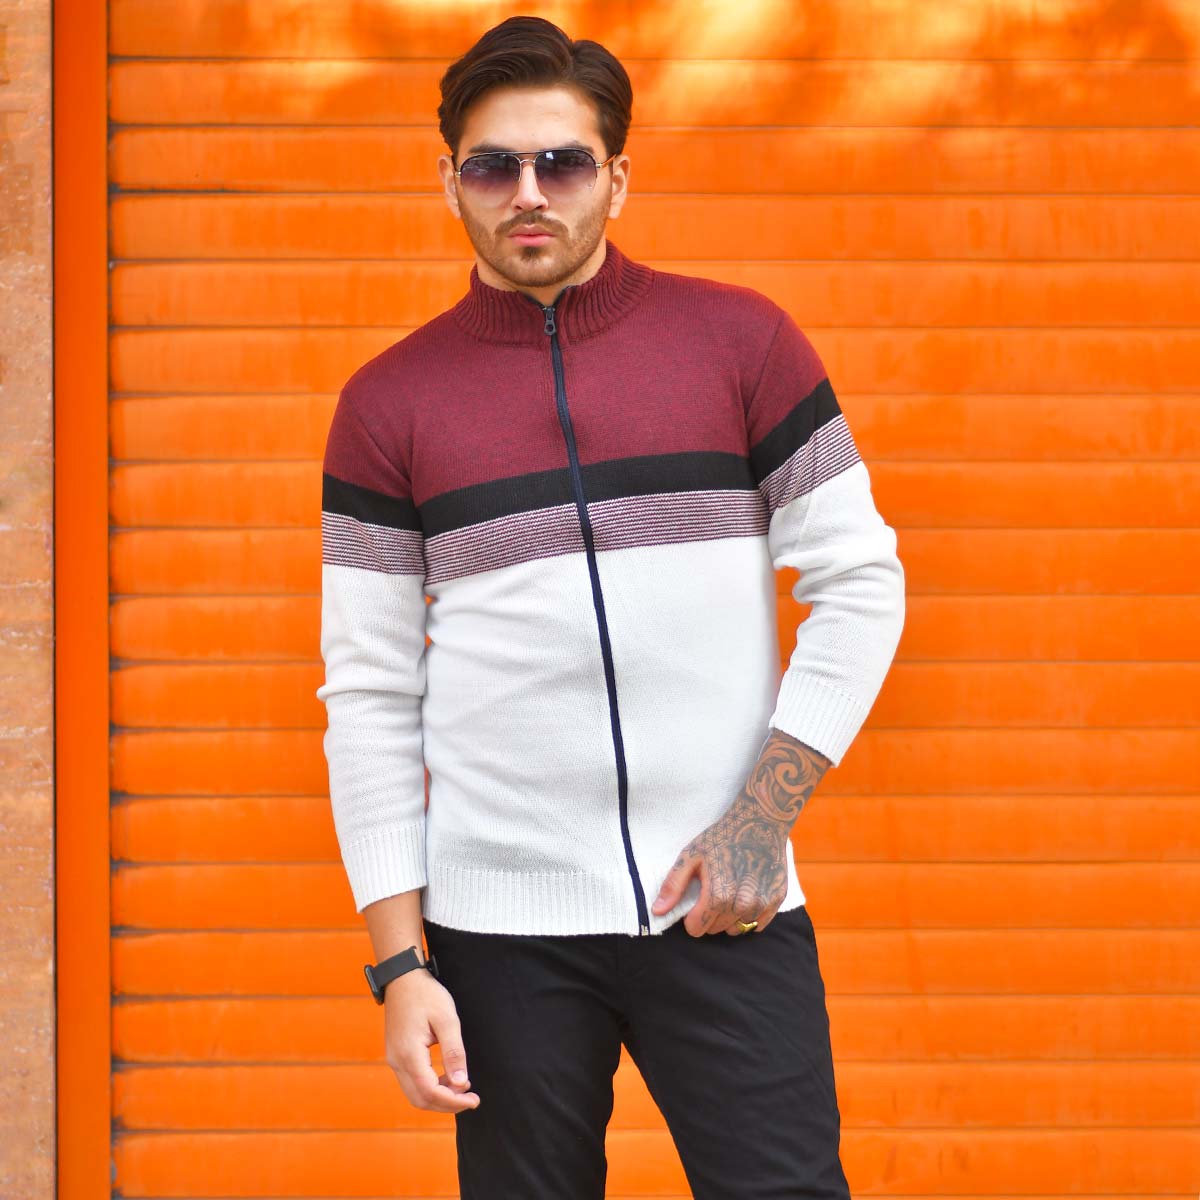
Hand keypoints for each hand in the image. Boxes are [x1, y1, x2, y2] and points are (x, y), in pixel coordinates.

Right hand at [383, 967, 481, 1111]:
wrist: (402, 978)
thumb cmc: (426, 995)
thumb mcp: (447, 1019)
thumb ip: (454, 1052)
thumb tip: (461, 1083)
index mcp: (409, 1054)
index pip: (430, 1092)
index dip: (453, 1102)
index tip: (475, 1100)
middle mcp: (397, 1062)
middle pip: (420, 1100)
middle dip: (447, 1104)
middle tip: (472, 1099)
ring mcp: (394, 1059)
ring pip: (415, 1094)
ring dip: (439, 1097)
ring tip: (463, 1087)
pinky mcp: (396, 1055)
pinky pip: (412, 1082)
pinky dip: (430, 1087)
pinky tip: (448, 1077)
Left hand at [651, 727, 830, 936]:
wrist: (760, 820)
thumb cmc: (721, 837)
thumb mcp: (691, 855)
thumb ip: (673, 885)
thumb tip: (657, 911)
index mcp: (718, 896)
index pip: (697, 929)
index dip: (692, 916)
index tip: (696, 898)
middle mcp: (742, 905)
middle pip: (715, 930)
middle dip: (709, 915)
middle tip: (712, 889)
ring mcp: (762, 904)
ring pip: (736, 929)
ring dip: (729, 917)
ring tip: (729, 890)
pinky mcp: (776, 900)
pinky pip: (757, 924)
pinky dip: (749, 915)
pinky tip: (745, 893)